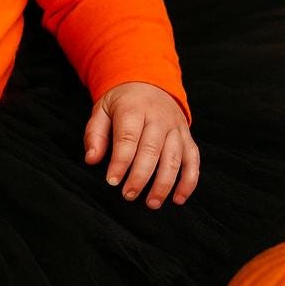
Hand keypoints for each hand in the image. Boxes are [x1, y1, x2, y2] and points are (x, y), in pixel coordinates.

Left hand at [83, 82, 199, 209]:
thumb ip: (94, 133)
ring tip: (151, 203)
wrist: (150, 82)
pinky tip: (178, 199)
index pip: (128, 138)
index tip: (112, 181)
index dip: (120, 161)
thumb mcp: (102, 109)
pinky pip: (193, 160)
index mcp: (134, 108)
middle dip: (140, 176)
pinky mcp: (188, 137)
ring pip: (174, 158)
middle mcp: (158, 118)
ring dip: (164, 183)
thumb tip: (91, 160)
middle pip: (152, 150)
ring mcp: (176, 128)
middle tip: (128, 195)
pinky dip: (189, 181)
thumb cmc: (122, 102)